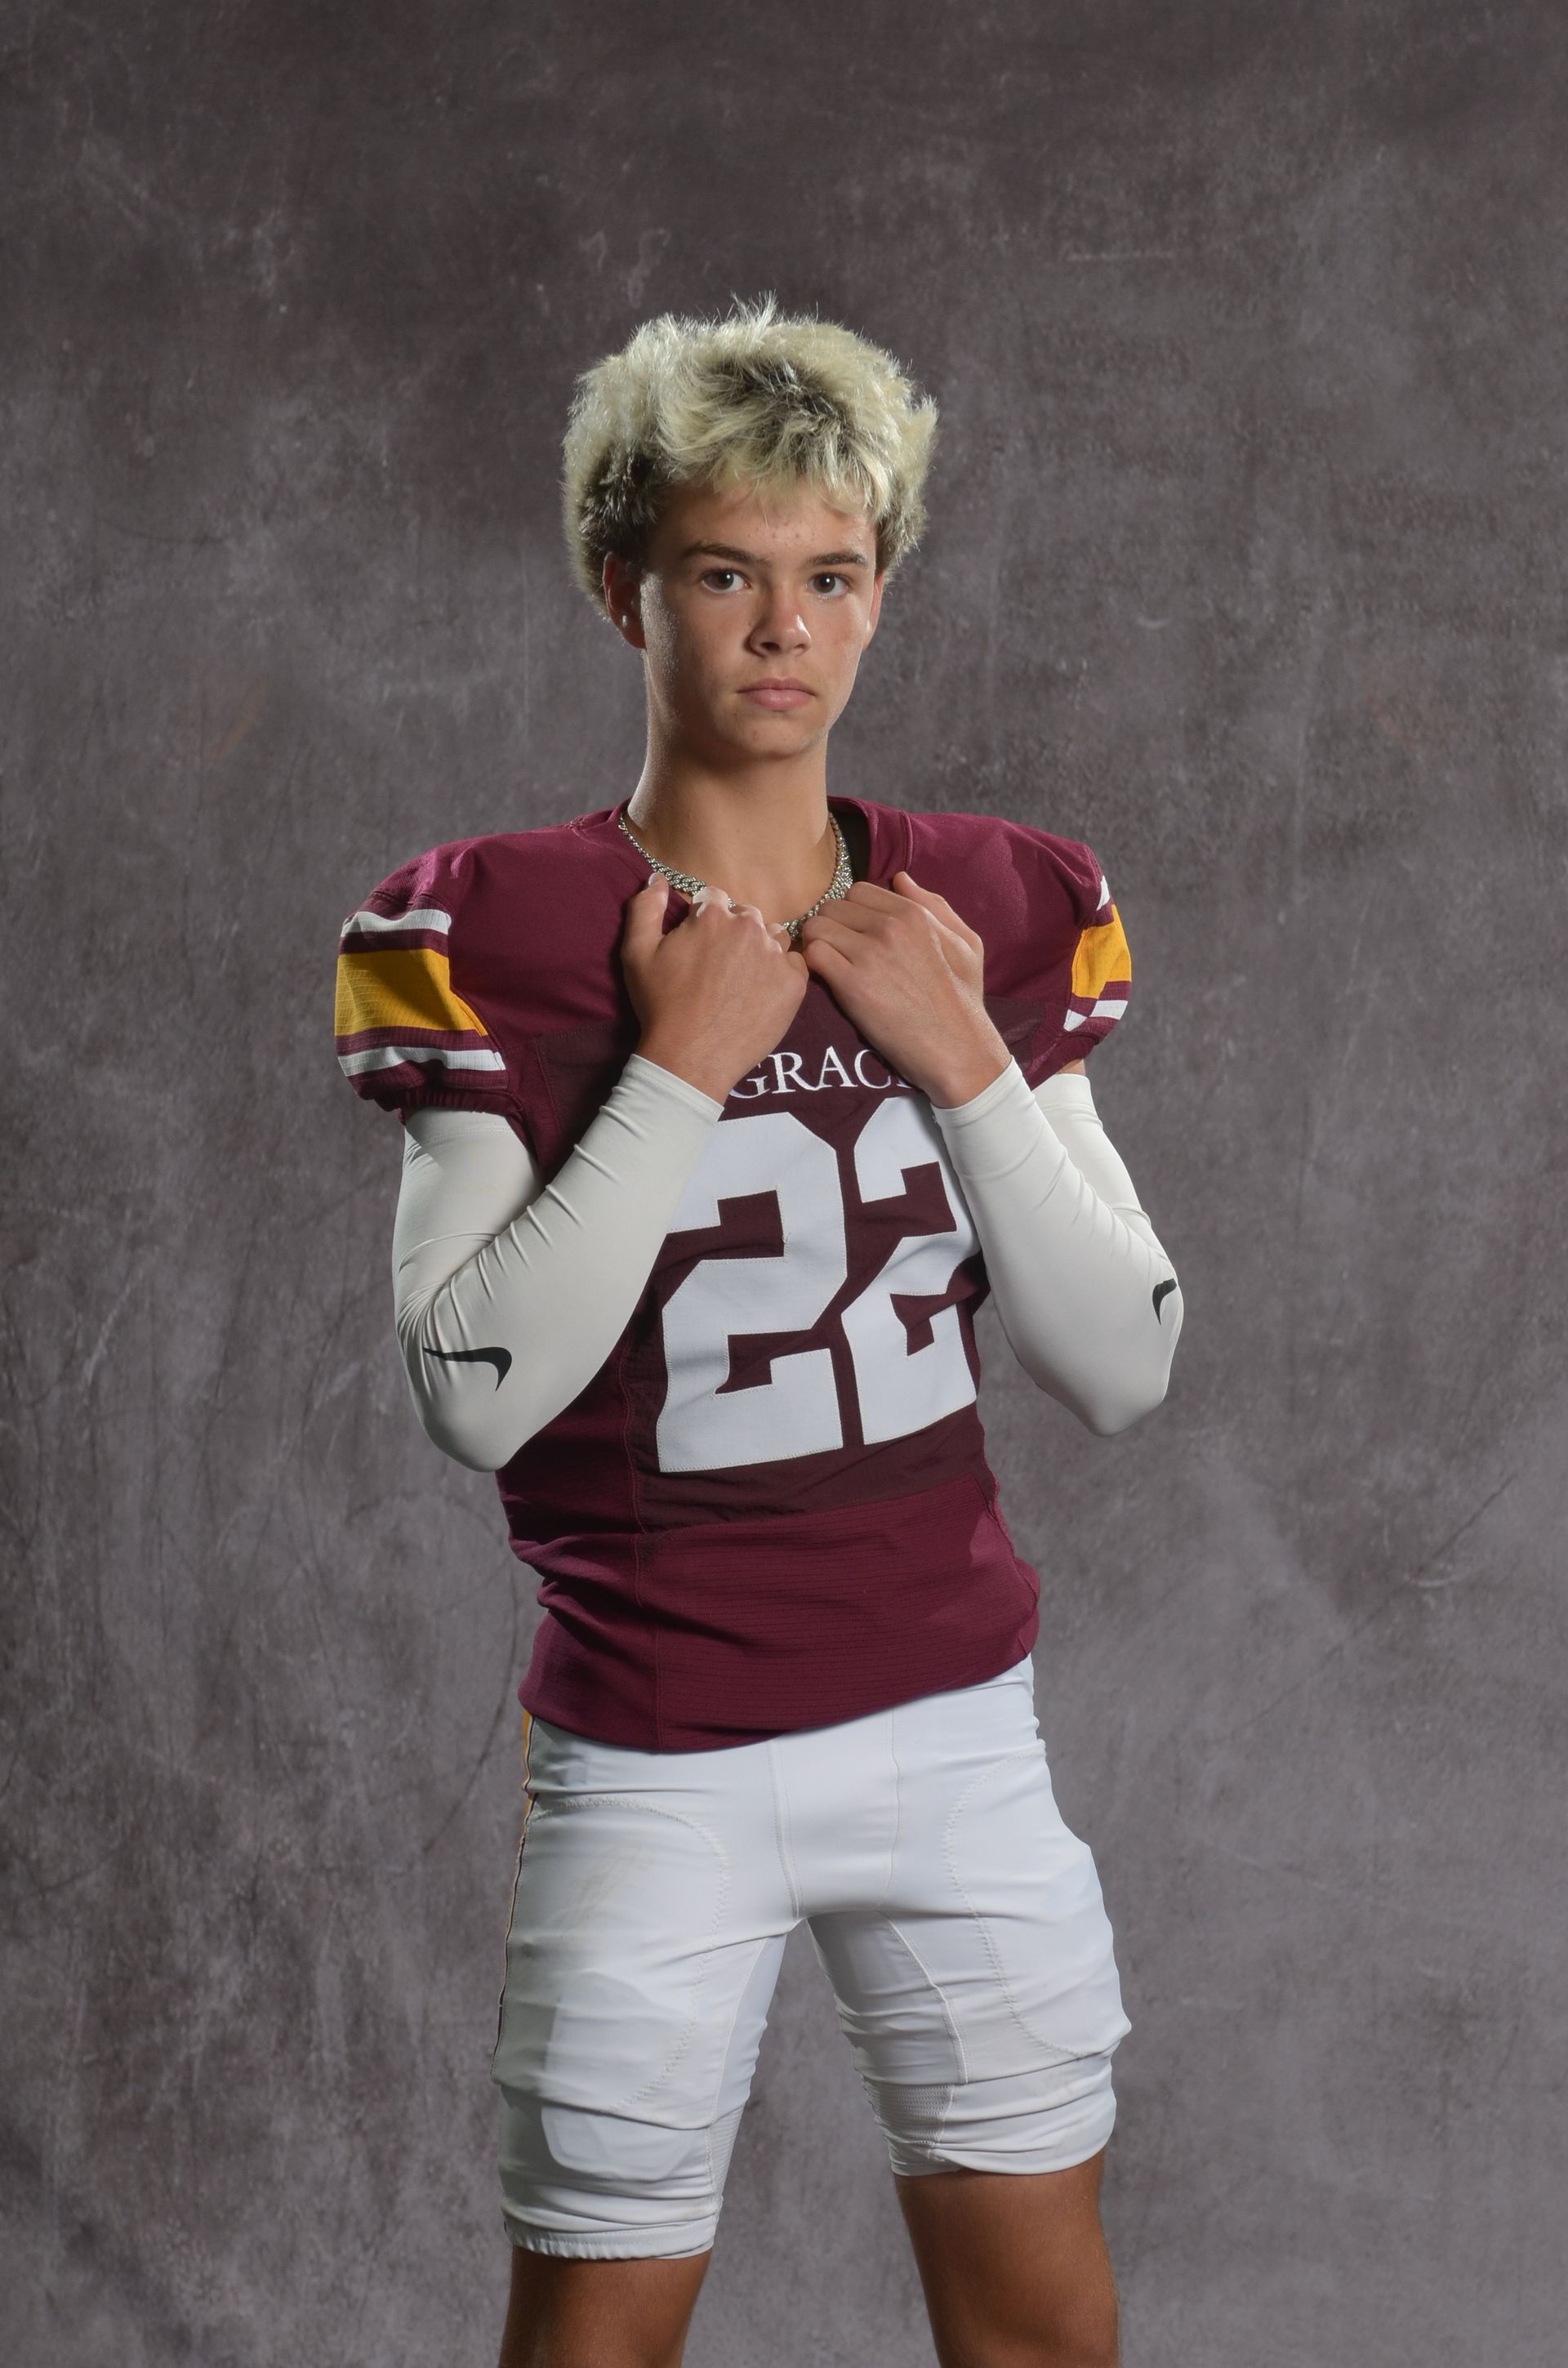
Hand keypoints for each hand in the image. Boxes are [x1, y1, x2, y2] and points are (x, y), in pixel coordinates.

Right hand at [620, 874, 809, 1102]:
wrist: (691, 1057)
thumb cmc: (660, 1006)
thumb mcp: (637, 953)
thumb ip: (646, 907)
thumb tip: (657, 877)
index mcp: (712, 915)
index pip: (715, 899)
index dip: (705, 921)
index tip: (699, 946)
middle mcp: (749, 927)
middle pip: (747, 916)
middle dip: (734, 933)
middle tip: (720, 967)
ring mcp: (775, 954)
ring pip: (773, 937)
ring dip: (760, 949)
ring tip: (742, 979)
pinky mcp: (794, 983)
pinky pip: (794, 963)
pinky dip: (781, 973)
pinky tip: (761, 993)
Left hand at [797, 871, 1012, 1105]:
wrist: (958, 1050)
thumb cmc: (964, 1000)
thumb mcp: (966, 944)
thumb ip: (935, 906)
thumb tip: (900, 878)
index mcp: (914, 914)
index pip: (858, 892)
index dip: (852, 914)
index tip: (855, 937)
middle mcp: (890, 927)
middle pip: (832, 907)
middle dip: (831, 928)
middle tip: (839, 955)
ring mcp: (870, 954)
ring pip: (816, 927)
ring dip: (817, 946)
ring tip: (830, 968)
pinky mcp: (852, 985)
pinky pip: (812, 956)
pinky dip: (812, 967)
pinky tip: (827, 983)